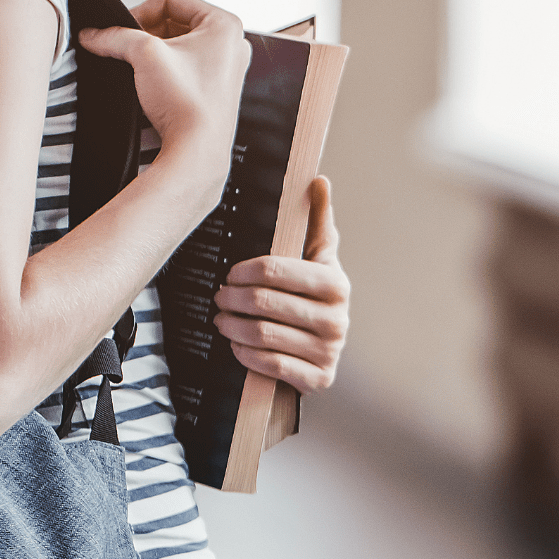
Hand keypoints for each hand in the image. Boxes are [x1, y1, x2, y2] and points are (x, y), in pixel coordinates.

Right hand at [79, 0, 248, 162]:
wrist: (196, 150)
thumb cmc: (188, 105)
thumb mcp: (144, 55)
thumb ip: (115, 36)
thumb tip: (94, 34)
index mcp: (225, 24)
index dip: (139, 11)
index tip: (123, 31)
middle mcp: (231, 44)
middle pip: (173, 21)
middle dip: (146, 34)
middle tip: (128, 50)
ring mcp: (225, 67)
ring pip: (177, 45)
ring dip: (153, 53)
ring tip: (140, 70)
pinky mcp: (214, 88)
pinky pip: (183, 66)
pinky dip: (163, 70)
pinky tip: (152, 85)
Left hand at [213, 176, 349, 393]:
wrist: (324, 346)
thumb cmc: (314, 295)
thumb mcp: (318, 257)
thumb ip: (316, 219)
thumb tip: (318, 180)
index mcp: (336, 283)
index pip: (278, 270)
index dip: (246, 270)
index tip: (230, 272)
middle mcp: (339, 318)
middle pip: (266, 304)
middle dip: (233, 299)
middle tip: (219, 295)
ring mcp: (330, 350)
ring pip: (265, 335)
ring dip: (233, 326)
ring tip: (220, 318)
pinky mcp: (320, 378)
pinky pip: (273, 366)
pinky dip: (246, 355)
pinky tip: (235, 345)